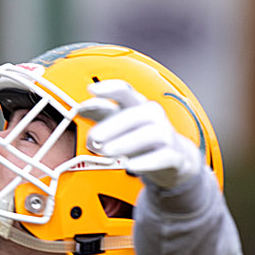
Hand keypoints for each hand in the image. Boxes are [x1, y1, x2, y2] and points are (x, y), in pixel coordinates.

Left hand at [86, 80, 201, 188]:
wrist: (172, 160)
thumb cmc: (141, 139)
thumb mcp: (120, 125)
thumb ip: (101, 116)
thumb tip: (81, 109)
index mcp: (138, 106)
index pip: (126, 92)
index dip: (110, 89)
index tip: (91, 90)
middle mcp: (153, 117)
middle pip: (138, 114)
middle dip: (114, 125)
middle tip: (93, 138)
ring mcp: (166, 136)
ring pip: (152, 134)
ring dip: (127, 142)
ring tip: (106, 152)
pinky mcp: (174, 157)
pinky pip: (164, 157)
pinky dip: (146, 162)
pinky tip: (129, 166)